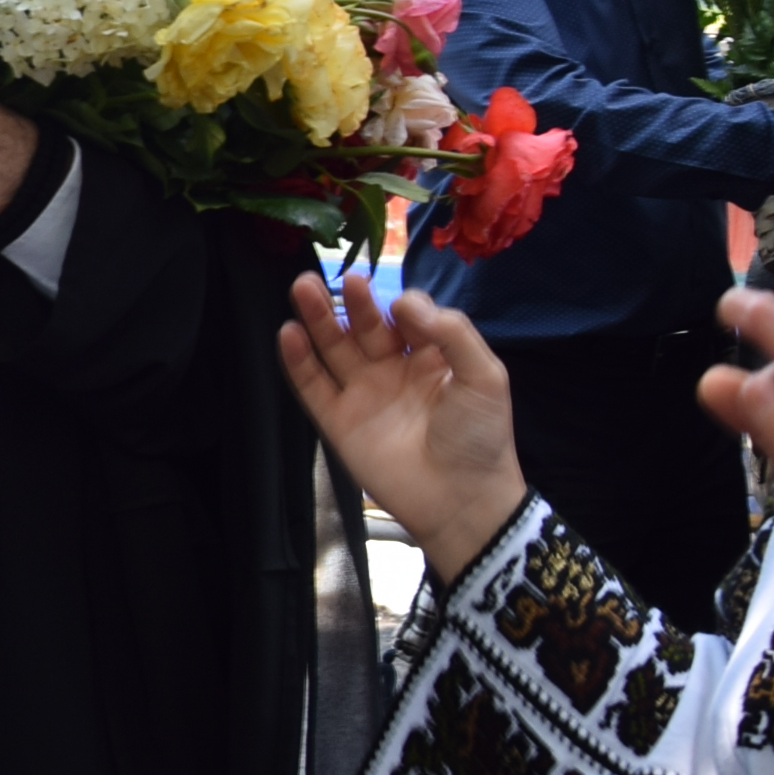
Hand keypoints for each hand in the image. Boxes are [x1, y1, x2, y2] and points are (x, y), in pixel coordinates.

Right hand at [278, 272, 528, 581]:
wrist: (463, 499)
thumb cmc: (480, 436)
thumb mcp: (484, 375)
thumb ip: (453, 331)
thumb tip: (404, 303)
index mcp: (431, 357)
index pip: (407, 316)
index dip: (402, 306)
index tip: (401, 306)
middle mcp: (393, 370)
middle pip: (364, 326)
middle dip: (351, 301)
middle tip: (334, 275)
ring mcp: (363, 395)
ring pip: (334, 349)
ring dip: (317, 318)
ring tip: (302, 286)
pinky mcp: (339, 422)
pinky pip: (313, 387)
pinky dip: (298, 361)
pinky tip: (288, 333)